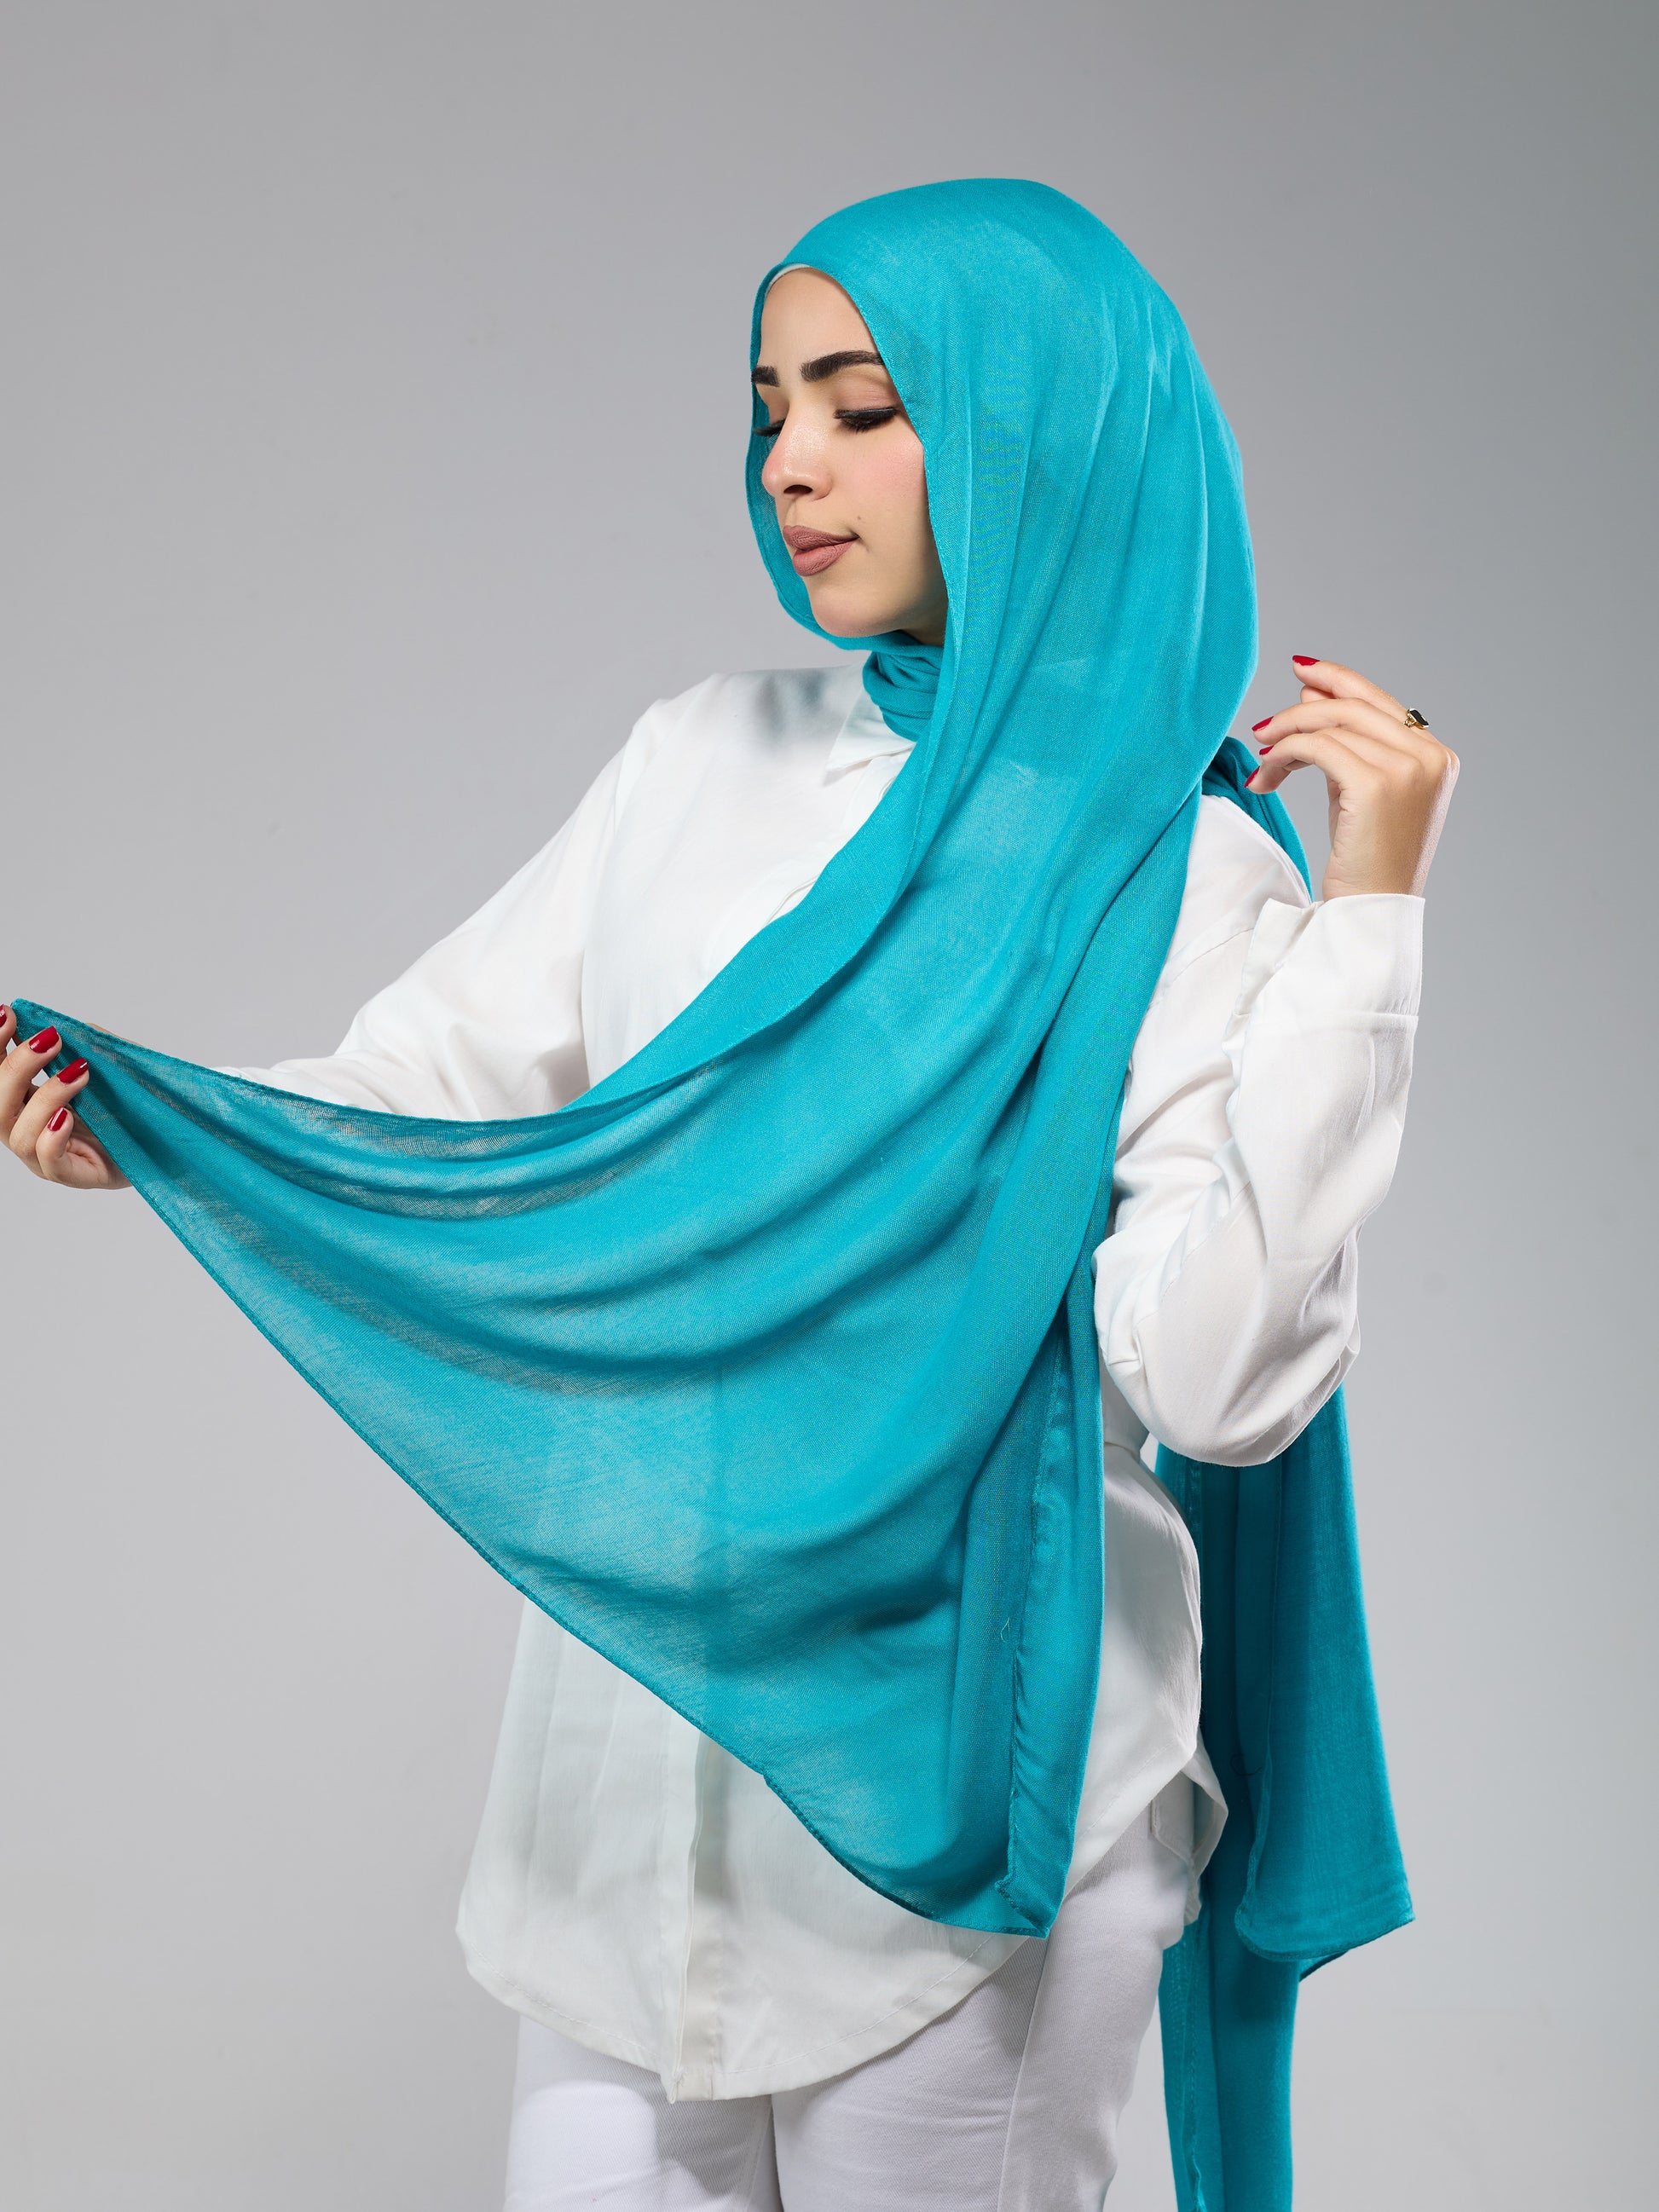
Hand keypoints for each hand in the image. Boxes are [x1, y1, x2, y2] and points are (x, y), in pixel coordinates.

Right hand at [0, 1005, 128, 1187]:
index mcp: (31, 1103)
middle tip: (50, 1040)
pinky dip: (52, 1138)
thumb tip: (61, 1025)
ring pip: (19, 1135)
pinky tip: (67, 1116)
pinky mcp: (77, 1176)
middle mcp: (33, 1131)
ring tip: (79, 1074)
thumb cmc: (137, 1103)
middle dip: (17, 1067)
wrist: (173, 1140)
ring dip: (45, 1097)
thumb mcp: (114, 1065)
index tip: (9, 1013)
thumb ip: (88, 1045)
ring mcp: (51, 1158)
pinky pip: (50, 1163)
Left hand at [1245, 655, 1458, 898]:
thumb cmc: (1364, 856)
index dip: (1338, 680)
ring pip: (1333, 724)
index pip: (1380, 702)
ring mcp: (1409, 769)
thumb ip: (1343, 740)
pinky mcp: (1377, 785)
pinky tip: (1266, 774)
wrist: (1369, 910)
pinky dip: (1287, 753)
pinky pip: (1320, 747)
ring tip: (1262, 758)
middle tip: (1264, 726)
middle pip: (1355, 706)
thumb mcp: (1356, 789)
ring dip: (1287, 736)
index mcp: (1436, 756)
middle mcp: (1429, 757)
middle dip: (1302, 709)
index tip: (1302, 671)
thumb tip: (1311, 689)